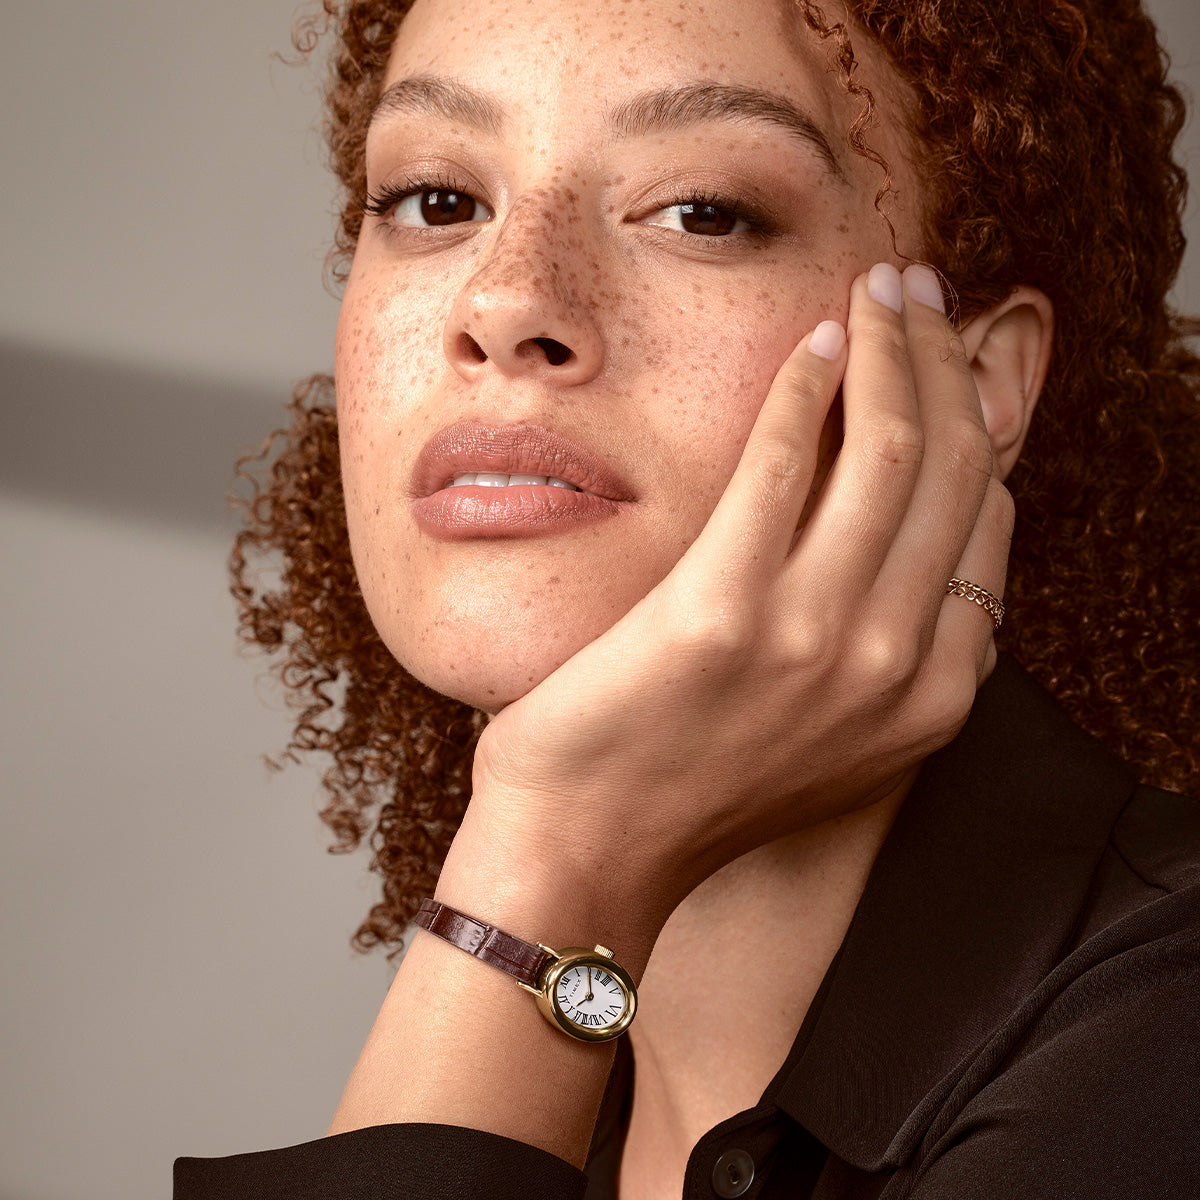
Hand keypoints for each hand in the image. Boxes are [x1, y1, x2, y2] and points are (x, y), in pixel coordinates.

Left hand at [448, 263, 1011, 951]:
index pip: (984, 517)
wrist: (592, 852)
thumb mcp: (830, 730)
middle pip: (952, 467)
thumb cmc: (696, 785)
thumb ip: (883, 643)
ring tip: (875, 289)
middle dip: (944, 357)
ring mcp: (814, 641)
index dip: (976, 417)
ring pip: (890, 450)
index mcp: (932, 696)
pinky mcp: (722, 612)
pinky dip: (805, 386)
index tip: (945, 359)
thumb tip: (901, 528)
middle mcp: (893, 667)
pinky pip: (782, 463)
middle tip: (916, 290)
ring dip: (890, 347)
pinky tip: (811, 340)